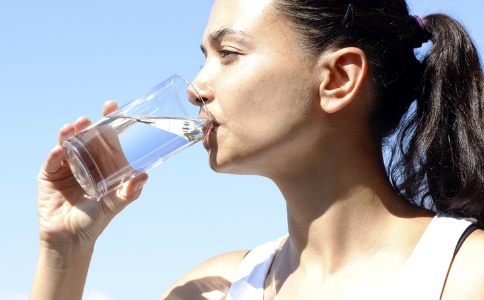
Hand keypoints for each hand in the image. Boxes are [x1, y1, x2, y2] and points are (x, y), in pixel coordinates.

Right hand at [37, 101, 147, 247]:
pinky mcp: (50, 173)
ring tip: (74, 128)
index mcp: (104, 163)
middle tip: (89, 119)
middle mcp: (86, 160)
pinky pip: (53, 160)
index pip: (107, 137)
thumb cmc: (95, 220)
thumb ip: (128, 193)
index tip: (113, 106)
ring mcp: (67, 165)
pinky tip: (60, 150)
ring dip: (70, 134)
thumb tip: (144, 176)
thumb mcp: (113, 205)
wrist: (69, 238)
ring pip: (69, 143)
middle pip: (87, 136)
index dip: (110, 121)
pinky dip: (56, 154)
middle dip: (88, 125)